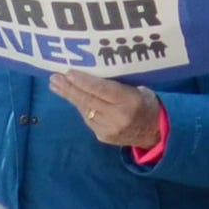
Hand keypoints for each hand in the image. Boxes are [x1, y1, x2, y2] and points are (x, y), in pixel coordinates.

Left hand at [48, 70, 162, 151]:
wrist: (155, 133)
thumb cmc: (147, 103)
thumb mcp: (140, 89)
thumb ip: (119, 84)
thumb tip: (93, 73)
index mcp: (130, 102)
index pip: (102, 90)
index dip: (83, 81)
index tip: (68, 72)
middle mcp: (118, 117)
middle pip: (88, 100)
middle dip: (69, 88)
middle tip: (54, 78)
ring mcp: (109, 129)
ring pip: (85, 109)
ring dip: (70, 96)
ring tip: (56, 85)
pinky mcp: (103, 136)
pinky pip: (88, 118)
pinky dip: (81, 106)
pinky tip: (72, 97)